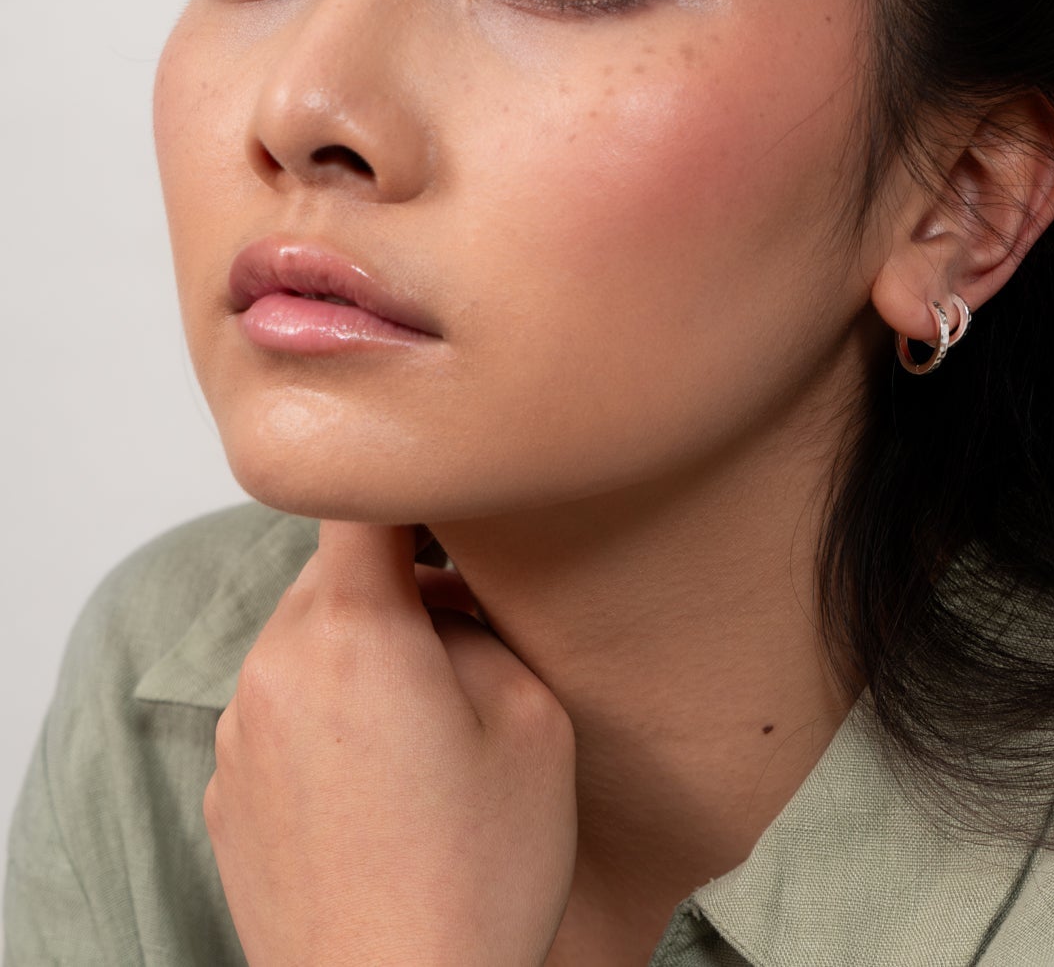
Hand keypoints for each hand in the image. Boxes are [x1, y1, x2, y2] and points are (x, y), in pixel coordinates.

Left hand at [204, 521, 575, 966]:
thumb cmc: (478, 873)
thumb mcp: (531, 720)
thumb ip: (483, 626)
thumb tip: (446, 602)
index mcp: (353, 632)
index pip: (360, 497)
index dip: (411, 475)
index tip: (454, 484)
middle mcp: (275, 666)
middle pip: (335, 568)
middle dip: (401, 573)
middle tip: (472, 618)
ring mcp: (239, 732)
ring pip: (308, 636)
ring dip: (364, 642)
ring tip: (432, 712)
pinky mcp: (227, 790)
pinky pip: (282, 704)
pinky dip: (329, 705)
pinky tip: (384, 773)